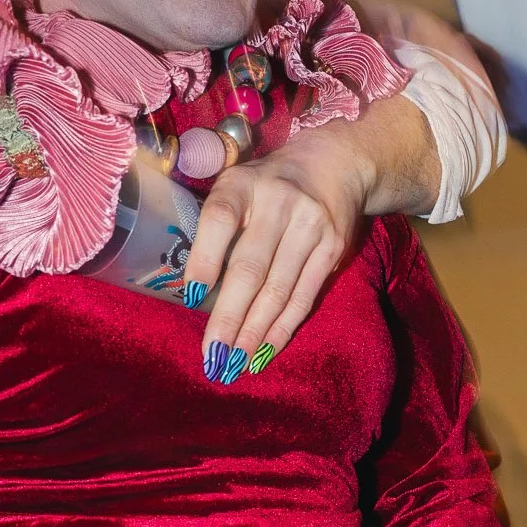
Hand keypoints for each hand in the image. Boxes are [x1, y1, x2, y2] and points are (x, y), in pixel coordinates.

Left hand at [184, 130, 370, 376]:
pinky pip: (304, 296)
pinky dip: (283, 327)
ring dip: (255, 331)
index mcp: (242, 184)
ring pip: (278, 289)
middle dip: (229, 316)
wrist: (334, 164)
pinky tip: (266, 349)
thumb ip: (217, 228)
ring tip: (236, 362)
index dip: (205, 260)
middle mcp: (276, 202)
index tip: (192, 298)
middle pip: (250, 268)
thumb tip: (195, 294)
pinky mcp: (333, 247)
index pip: (219, 220)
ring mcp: (309, 225)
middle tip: (213, 355)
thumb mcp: (238, 187)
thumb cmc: (268, 186)